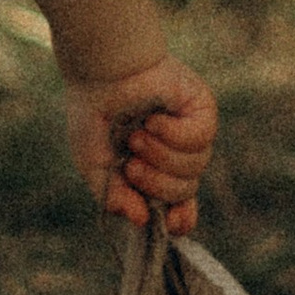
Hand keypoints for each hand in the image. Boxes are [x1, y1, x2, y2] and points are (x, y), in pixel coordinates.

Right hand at [63, 54, 218, 237]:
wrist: (99, 72)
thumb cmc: (93, 113)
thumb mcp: (94, 165)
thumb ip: (114, 196)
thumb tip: (141, 221)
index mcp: (154, 170)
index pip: (180, 205)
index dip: (180, 219)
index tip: (169, 223)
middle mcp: (175, 154)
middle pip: (185, 191)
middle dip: (157, 184)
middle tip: (133, 165)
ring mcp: (191, 132)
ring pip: (195, 167)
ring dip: (161, 156)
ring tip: (138, 135)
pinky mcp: (202, 110)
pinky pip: (201, 138)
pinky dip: (174, 134)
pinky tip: (155, 120)